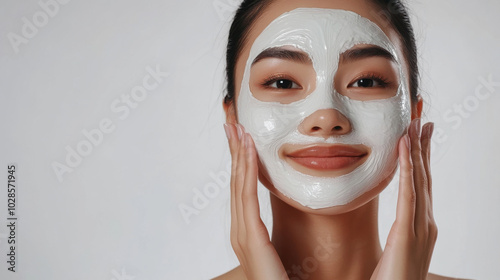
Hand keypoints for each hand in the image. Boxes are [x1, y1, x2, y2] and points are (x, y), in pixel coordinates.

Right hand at [224, 123, 287, 279]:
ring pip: (239, 184)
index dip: (241, 161)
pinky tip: (250, 150)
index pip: (242, 189)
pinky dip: (247, 170)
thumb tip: (293, 213)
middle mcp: (240, 230)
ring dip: (239, 154)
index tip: (242, 138)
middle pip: (235, 182)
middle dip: (234, 151)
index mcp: (247, 232)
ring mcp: (242, 234)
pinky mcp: (251, 238)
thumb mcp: (281, 252)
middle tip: (232, 123)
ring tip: (238, 129)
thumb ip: (278, 234)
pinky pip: (247, 196)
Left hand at [371, 119, 437, 279]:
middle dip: (423, 146)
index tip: (417, 136)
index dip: (420, 159)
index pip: (422, 185)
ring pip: (419, 179)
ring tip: (414, 124)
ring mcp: (420, 228)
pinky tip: (404, 147)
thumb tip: (391, 222)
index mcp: (420, 226)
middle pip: (425, 177)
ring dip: (417, 149)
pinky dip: (407, 168)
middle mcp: (425, 223)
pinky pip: (408, 194)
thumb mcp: (395, 251)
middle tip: (421, 119)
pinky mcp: (407, 233)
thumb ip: (399, 235)